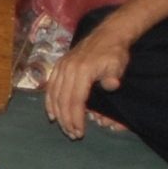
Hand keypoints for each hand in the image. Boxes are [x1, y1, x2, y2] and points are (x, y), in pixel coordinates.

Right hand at [44, 24, 131, 139]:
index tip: (80, 131)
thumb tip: (111, 86)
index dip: (76, 118)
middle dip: (67, 120)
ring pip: (54, 95)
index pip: (76, 100)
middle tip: (73, 134)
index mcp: (82, 70)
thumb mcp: (118, 65)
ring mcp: (61, 67)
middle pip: (63, 100)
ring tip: (64, 127)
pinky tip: (52, 114)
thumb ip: (112, 77)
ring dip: (58, 114)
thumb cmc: (114, 53)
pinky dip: (49, 102)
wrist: (107, 34)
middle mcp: (68, 69)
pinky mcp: (58, 67)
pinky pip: (50, 87)